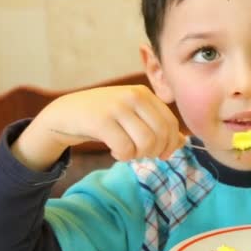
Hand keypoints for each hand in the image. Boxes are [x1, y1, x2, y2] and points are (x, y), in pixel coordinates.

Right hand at [12, 85, 183, 170]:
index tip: (161, 154)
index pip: (170, 123)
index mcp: (144, 94)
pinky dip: (122, 156)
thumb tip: (183, 142)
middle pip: (161, 135)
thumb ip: (158, 126)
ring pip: (145, 143)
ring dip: (137, 155)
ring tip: (126, 151)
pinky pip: (125, 148)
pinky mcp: (101, 121)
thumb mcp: (134, 116)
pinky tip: (114, 151)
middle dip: (154, 152)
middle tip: (140, 154)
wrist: (67, 113)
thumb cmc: (106, 117)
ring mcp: (117, 107)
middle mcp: (133, 96)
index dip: (170, 144)